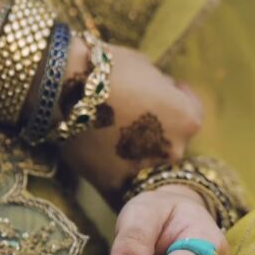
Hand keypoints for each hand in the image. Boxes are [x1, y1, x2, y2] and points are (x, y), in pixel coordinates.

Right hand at [60, 41, 203, 201]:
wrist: (63, 87)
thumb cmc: (107, 69)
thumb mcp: (147, 67)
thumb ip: (162, 87)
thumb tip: (163, 94)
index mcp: (188, 119)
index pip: (192, 113)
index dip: (176, 99)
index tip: (163, 92)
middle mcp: (174, 151)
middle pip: (171, 143)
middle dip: (157, 130)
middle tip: (132, 115)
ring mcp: (143, 172)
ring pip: (146, 164)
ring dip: (137, 153)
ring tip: (112, 134)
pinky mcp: (114, 186)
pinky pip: (122, 183)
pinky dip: (116, 172)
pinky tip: (102, 155)